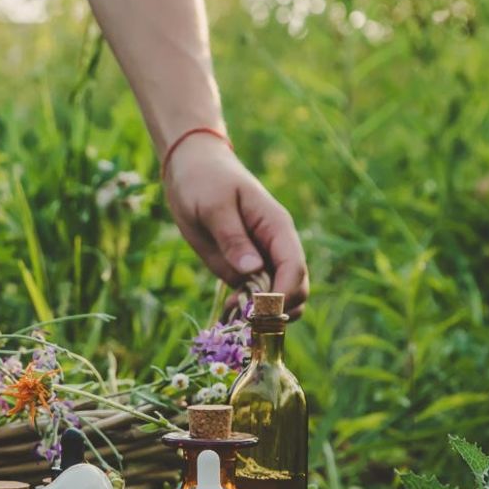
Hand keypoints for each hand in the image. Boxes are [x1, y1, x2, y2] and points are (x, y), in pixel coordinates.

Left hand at [164, 135, 307, 317]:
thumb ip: (233, 238)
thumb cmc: (204, 181)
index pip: (294, 268)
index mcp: (277, 228)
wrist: (191, 170)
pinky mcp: (244, 270)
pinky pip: (256, 299)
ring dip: (264, 317)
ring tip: (234, 315)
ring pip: (281, 299)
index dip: (283, 295)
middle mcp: (275, 248)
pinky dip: (248, 312)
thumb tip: (253, 271)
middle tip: (244, 318)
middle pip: (297, 289)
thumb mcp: (214, 206)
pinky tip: (227, 312)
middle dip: (277, 311)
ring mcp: (261, 261)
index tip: (259, 312)